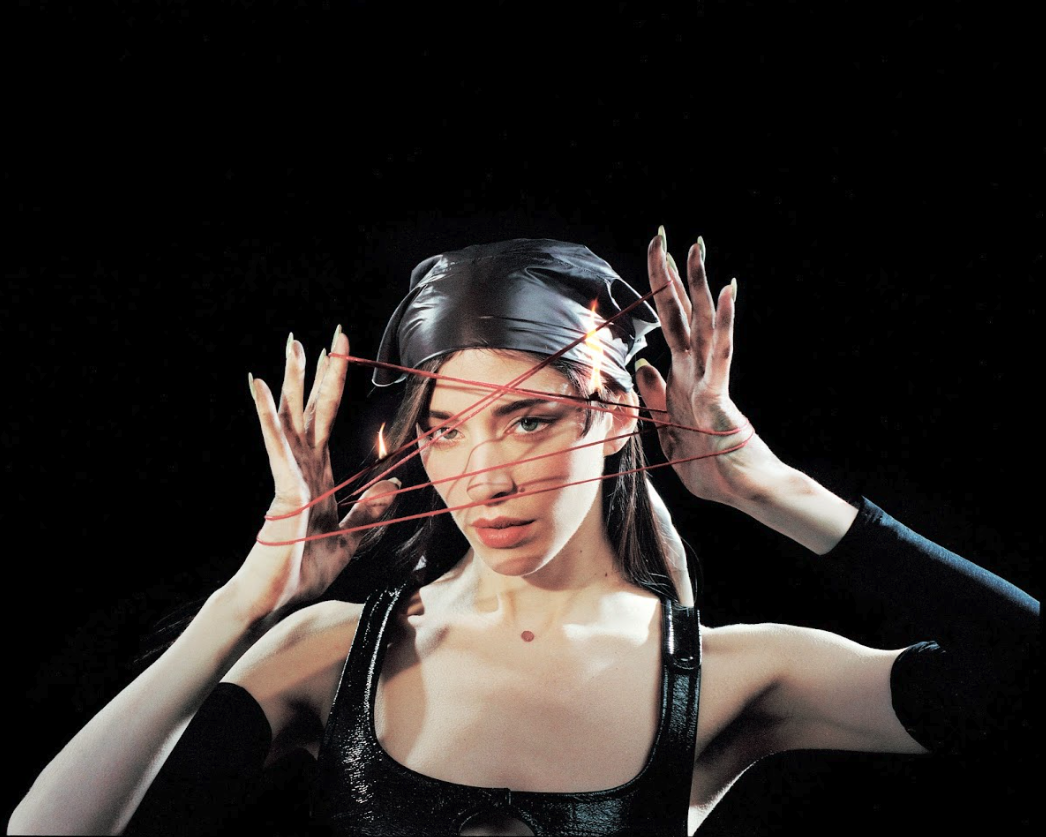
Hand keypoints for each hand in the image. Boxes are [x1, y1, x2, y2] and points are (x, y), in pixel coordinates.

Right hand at [229, 328, 396, 626]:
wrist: (278, 598)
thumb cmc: (304, 569)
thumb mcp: (351, 537)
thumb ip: (371, 511)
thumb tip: (394, 483)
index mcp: (315, 473)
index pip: (327, 419)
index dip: (334, 385)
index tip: (342, 354)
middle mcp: (300, 467)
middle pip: (311, 409)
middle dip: (320, 371)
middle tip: (329, 335)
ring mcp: (289, 475)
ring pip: (292, 417)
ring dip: (294, 380)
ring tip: (294, 345)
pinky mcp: (284, 489)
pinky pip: (278, 446)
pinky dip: (269, 415)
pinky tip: (262, 387)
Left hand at [635, 230, 780, 506]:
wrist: (742, 492)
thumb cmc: (710, 466)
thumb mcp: (669, 431)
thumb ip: (656, 398)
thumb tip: (642, 362)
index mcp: (682, 378)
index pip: (667, 325)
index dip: (658, 293)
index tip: (653, 259)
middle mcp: (697, 370)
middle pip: (681, 313)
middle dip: (669, 273)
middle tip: (662, 233)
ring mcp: (711, 378)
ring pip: (703, 321)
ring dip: (698, 283)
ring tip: (696, 245)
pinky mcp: (718, 395)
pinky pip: (720, 353)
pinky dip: (724, 321)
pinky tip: (727, 291)